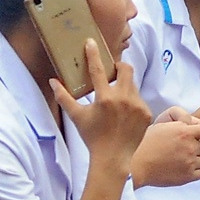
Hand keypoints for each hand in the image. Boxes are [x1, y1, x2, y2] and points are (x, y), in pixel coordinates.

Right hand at [54, 40, 152, 164]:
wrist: (113, 158)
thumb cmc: (92, 137)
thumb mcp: (77, 117)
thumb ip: (64, 98)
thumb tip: (52, 82)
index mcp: (104, 98)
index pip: (98, 70)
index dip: (94, 54)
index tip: (91, 42)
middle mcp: (123, 98)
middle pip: (126, 69)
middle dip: (120, 67)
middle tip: (113, 72)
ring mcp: (137, 105)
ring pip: (133, 85)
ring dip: (125, 86)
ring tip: (116, 99)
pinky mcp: (146, 112)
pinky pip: (139, 99)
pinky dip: (131, 102)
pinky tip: (124, 115)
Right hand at [129, 110, 199, 186]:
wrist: (136, 165)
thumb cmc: (145, 144)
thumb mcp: (163, 127)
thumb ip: (182, 127)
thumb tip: (196, 130)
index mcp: (185, 131)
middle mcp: (190, 145)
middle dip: (199, 147)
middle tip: (182, 149)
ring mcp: (190, 161)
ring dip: (194, 159)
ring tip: (175, 160)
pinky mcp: (188, 175)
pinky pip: (199, 173)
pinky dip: (192, 172)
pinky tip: (177, 169)